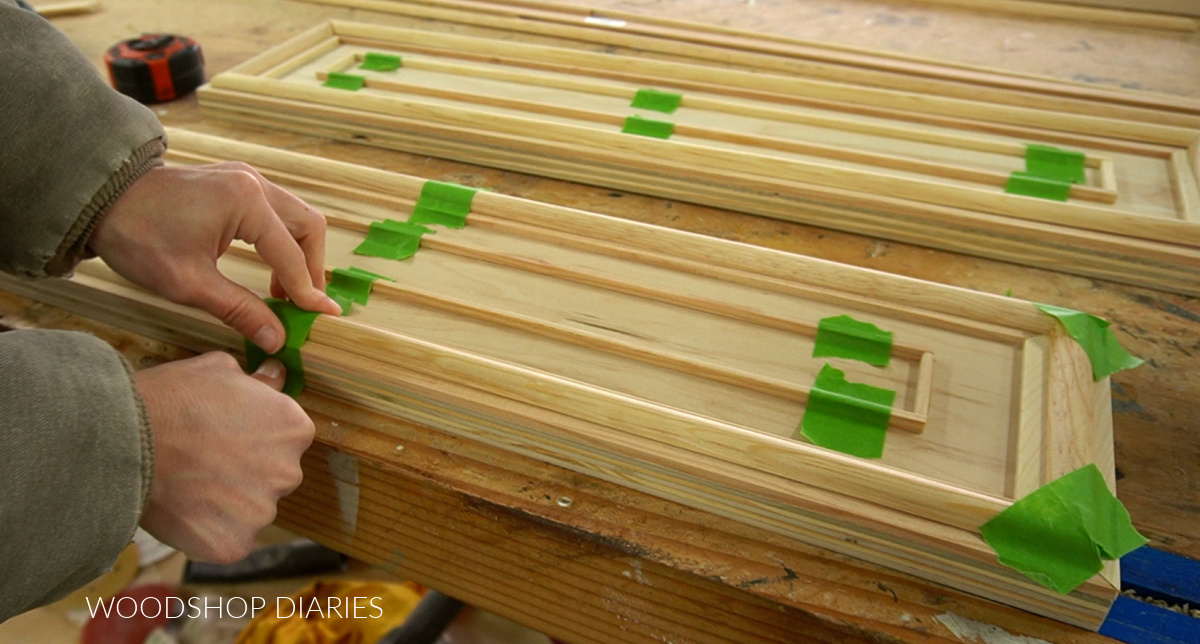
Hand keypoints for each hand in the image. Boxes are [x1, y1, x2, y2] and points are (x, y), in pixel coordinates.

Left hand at [89, 162, 341, 353]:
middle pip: (308, 226)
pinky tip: (269, 266)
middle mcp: (254, 183)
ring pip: (296, 216)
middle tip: (303, 304)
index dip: (308, 292)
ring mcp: (246, 177)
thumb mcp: (189, 283)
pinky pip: (276, 210)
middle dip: (311, 268)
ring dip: (299, 253)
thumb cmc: (139, 238)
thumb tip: (276, 339)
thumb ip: (240, 310)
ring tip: (285, 291)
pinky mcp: (235, 181)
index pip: (291, 254)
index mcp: (246, 202)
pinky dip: (282, 239)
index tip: (324, 318)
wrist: (100, 201)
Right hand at [134, 353, 313, 562]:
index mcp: (294, 429)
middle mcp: (289, 472)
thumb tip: (277, 376)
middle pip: (273, 476)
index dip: (255, 435)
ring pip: (250, 510)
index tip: (226, 434)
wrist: (124, 442)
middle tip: (205, 461)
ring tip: (188, 485)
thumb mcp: (219, 369)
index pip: (288, 438)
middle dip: (246, 471)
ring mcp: (262, 513)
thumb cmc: (170, 399)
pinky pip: (227, 540)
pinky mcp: (233, 545)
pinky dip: (208, 531)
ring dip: (227, 503)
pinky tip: (183, 510)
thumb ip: (258, 381)